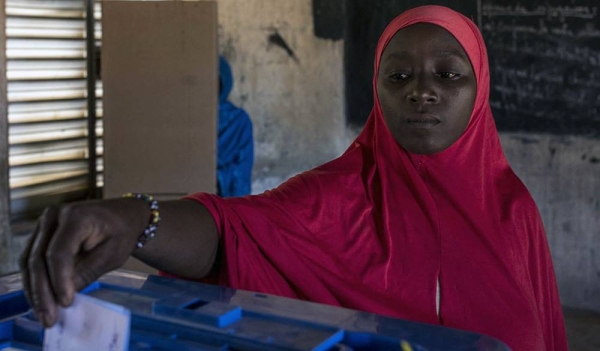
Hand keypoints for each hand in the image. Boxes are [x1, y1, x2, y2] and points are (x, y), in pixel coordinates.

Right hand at [19, 198, 147, 326]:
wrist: (122, 216)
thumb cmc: (121, 233)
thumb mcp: (112, 254)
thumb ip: (88, 273)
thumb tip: (64, 298)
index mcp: (76, 217)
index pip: (59, 252)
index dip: (59, 280)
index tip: (65, 303)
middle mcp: (53, 217)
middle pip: (38, 258)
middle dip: (42, 292)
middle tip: (48, 318)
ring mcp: (44, 225)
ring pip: (28, 261)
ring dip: (34, 291)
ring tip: (43, 315)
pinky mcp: (40, 235)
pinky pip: (30, 260)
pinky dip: (34, 282)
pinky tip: (41, 301)